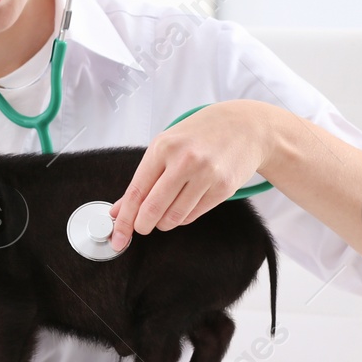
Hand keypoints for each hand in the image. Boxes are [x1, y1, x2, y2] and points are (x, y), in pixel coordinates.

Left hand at [109, 100, 275, 250]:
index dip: (124, 218)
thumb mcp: (165, 146)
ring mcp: (206, 175)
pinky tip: (181, 207)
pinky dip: (182, 218)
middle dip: (142, 225)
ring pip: (174, 217)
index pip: (136, 191)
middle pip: (153, 208)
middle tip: (140, 228)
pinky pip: (193, 215)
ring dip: (163, 223)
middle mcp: (184, 161)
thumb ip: (142, 179)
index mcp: (163, 147)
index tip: (117, 235)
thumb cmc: (199, 135)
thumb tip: (119, 209)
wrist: (243, 126)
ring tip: (162, 214)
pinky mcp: (223, 188)